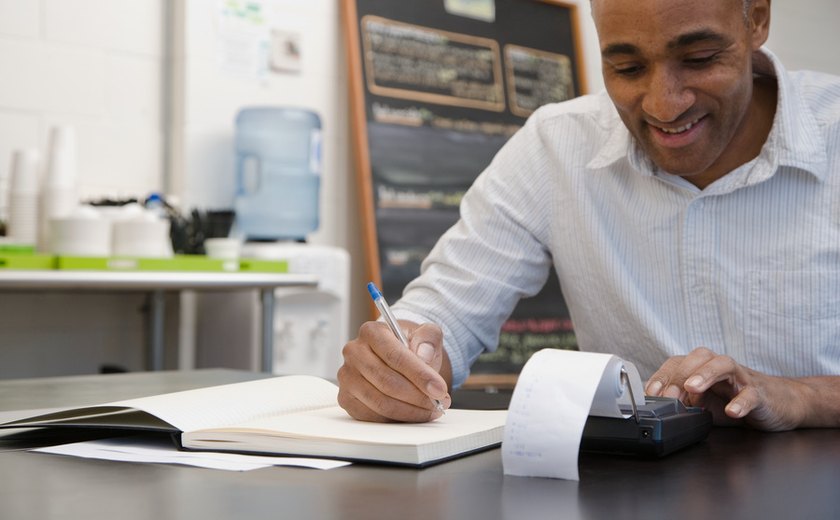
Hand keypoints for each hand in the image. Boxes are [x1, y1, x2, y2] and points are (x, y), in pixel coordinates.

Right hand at [337, 320, 451, 422]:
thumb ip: (429, 338)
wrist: (398, 357)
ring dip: (410, 411)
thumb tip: (424, 355)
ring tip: (431, 409)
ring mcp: (347, 378)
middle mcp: (354, 353)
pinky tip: (413, 413)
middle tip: (439, 403)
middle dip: (418, 397)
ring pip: (381, 403)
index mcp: (371, 332)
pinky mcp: (347, 399)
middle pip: (387, 382)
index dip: (419, 375)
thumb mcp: (426, 334)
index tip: (439, 389)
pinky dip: (397, 419)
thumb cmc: (411, 346)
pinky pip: (373, 417)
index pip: (395, 356)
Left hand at [645, 347, 808, 430]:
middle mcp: (720, 368)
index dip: (662, 376)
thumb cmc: (735, 399)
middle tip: (669, 395)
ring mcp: (741, 378)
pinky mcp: (761, 394)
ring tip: (692, 389)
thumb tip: (658, 408)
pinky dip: (741, 402)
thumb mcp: (703, 404)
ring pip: (724, 364)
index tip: (650, 394)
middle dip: (680, 375)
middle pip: (698, 357)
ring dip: (705, 374)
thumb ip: (683, 403)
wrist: (779, 403)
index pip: (678, 363)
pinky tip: (732, 412)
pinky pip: (751, 394)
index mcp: (702, 368)